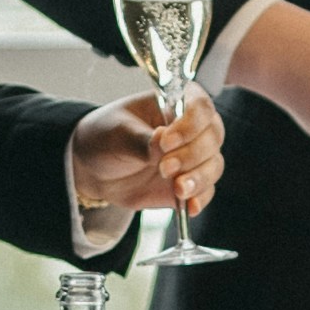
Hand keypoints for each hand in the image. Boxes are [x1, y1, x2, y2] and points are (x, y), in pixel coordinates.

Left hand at [68, 85, 223, 218]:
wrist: (96, 168)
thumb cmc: (107, 137)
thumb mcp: (117, 133)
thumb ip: (141, 139)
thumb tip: (162, 139)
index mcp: (175, 102)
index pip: (199, 107)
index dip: (189, 125)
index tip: (166, 142)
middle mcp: (192, 127)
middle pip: (213, 137)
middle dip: (192, 155)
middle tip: (164, 168)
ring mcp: (193, 156)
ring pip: (213, 165)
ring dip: (199, 178)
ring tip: (177, 189)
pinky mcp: (190, 182)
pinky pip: (206, 190)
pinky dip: (200, 198)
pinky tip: (189, 207)